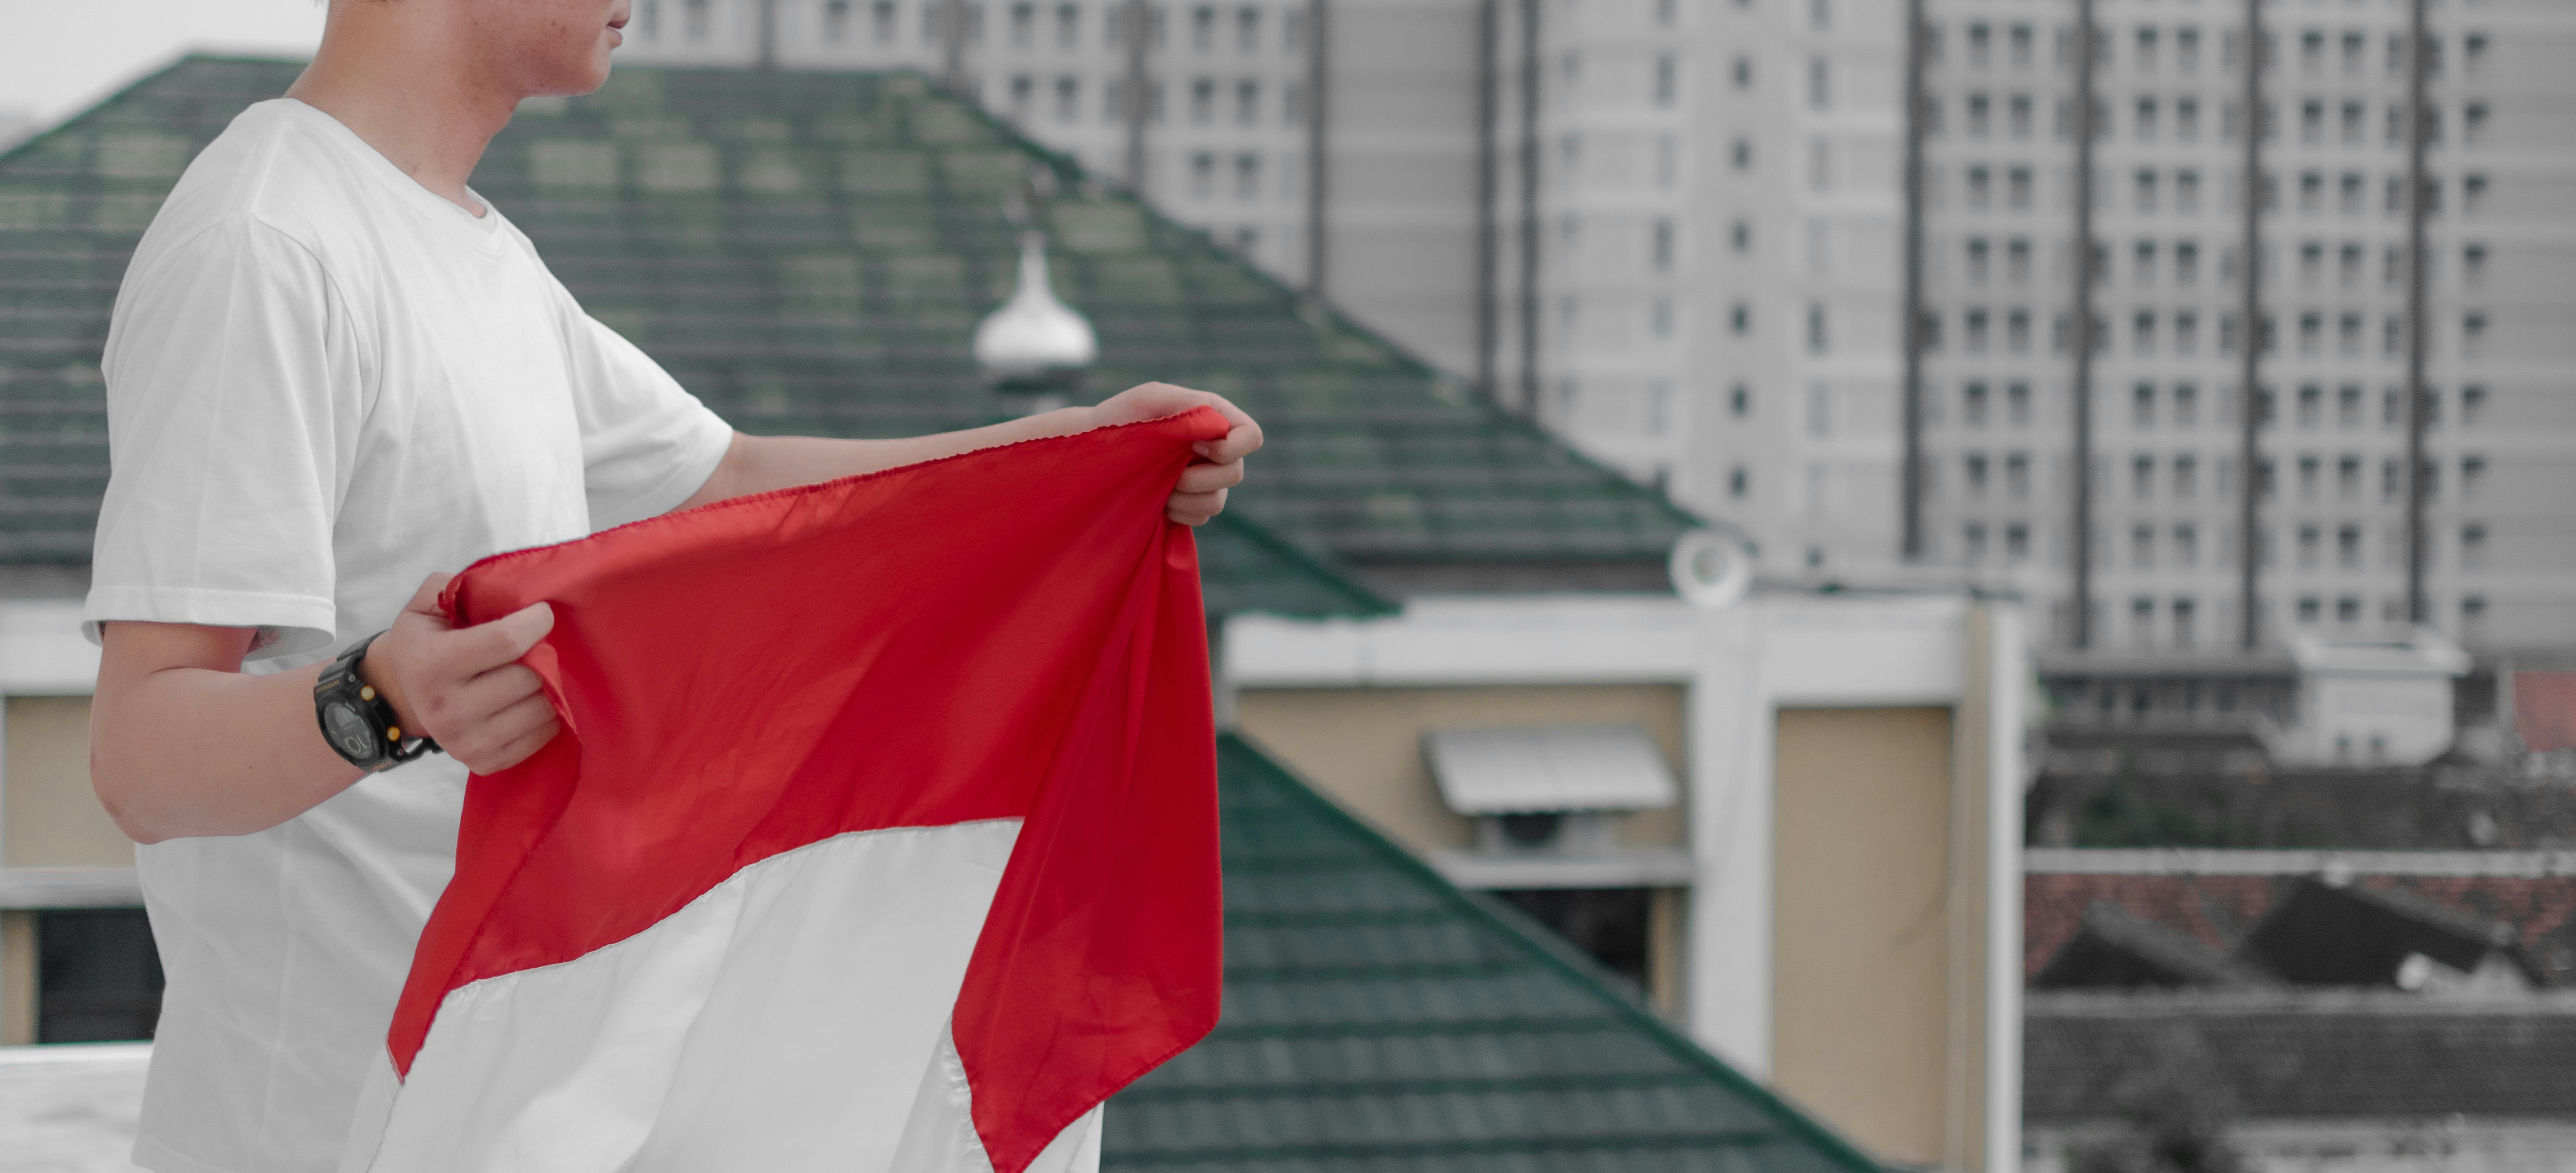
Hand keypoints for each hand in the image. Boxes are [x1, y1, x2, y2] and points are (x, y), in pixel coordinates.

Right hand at [362, 574, 562, 773]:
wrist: (401, 694)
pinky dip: (546, 716)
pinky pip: (541, 737)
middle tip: (532, 648)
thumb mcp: (427, 605)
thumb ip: (458, 586)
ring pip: (541, 710)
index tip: (540, 613)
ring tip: (531, 673)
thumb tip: (507, 587)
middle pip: (528, 677)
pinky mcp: (483, 763)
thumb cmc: (425, 641)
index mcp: (431, 664)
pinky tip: (529, 699)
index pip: (507, 641)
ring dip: (547, 687)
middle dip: (539, 656)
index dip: (536, 622)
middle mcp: (445, 709)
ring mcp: (463, 742)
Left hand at [1089, 382, 1263, 525]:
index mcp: (1213, 418)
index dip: (1232, 448)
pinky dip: (1178, 513)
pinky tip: (1158, 501)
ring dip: (1186, 499)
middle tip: (1170, 476)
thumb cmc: (1120, 418)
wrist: (1092, 451)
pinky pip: (1200, 518)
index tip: (1196, 448)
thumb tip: (1218, 429)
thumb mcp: (1151, 398)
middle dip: (1200, 480)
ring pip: (1217, 502)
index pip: (1251, 436)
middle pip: (1236, 474)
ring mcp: (1205, 480)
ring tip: (1159, 488)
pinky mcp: (1190, 504)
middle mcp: (1215, 450)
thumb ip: (1188, 405)